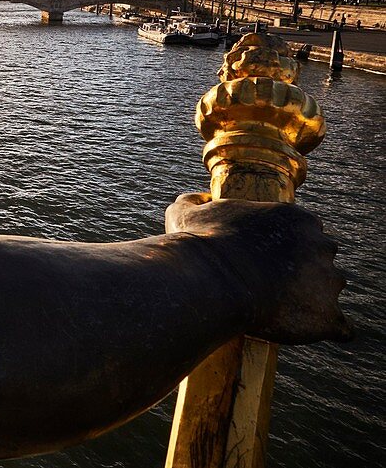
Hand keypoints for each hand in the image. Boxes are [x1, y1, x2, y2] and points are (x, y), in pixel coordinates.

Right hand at [166, 193, 351, 344]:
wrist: (212, 281)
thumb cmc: (202, 245)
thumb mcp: (189, 213)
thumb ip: (194, 202)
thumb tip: (193, 200)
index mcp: (298, 219)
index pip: (304, 231)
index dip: (282, 247)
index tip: (261, 258)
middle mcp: (322, 246)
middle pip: (321, 259)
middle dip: (303, 271)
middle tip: (270, 284)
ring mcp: (330, 281)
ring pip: (329, 291)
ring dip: (311, 299)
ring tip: (278, 309)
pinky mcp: (329, 316)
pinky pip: (339, 327)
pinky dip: (323, 328)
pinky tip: (299, 328)